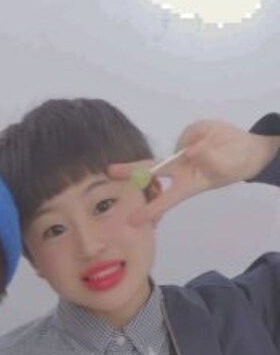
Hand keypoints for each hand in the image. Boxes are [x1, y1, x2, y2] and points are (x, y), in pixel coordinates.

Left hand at [108, 120, 279, 224]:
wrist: (246, 151)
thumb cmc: (232, 166)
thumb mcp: (224, 167)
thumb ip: (208, 158)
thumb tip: (190, 148)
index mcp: (186, 185)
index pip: (164, 200)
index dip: (149, 210)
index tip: (132, 221)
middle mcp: (178, 170)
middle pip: (150, 171)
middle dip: (131, 171)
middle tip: (109, 172)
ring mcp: (180, 152)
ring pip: (174, 145)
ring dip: (183, 149)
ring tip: (209, 146)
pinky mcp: (188, 134)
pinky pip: (190, 133)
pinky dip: (201, 134)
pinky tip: (212, 138)